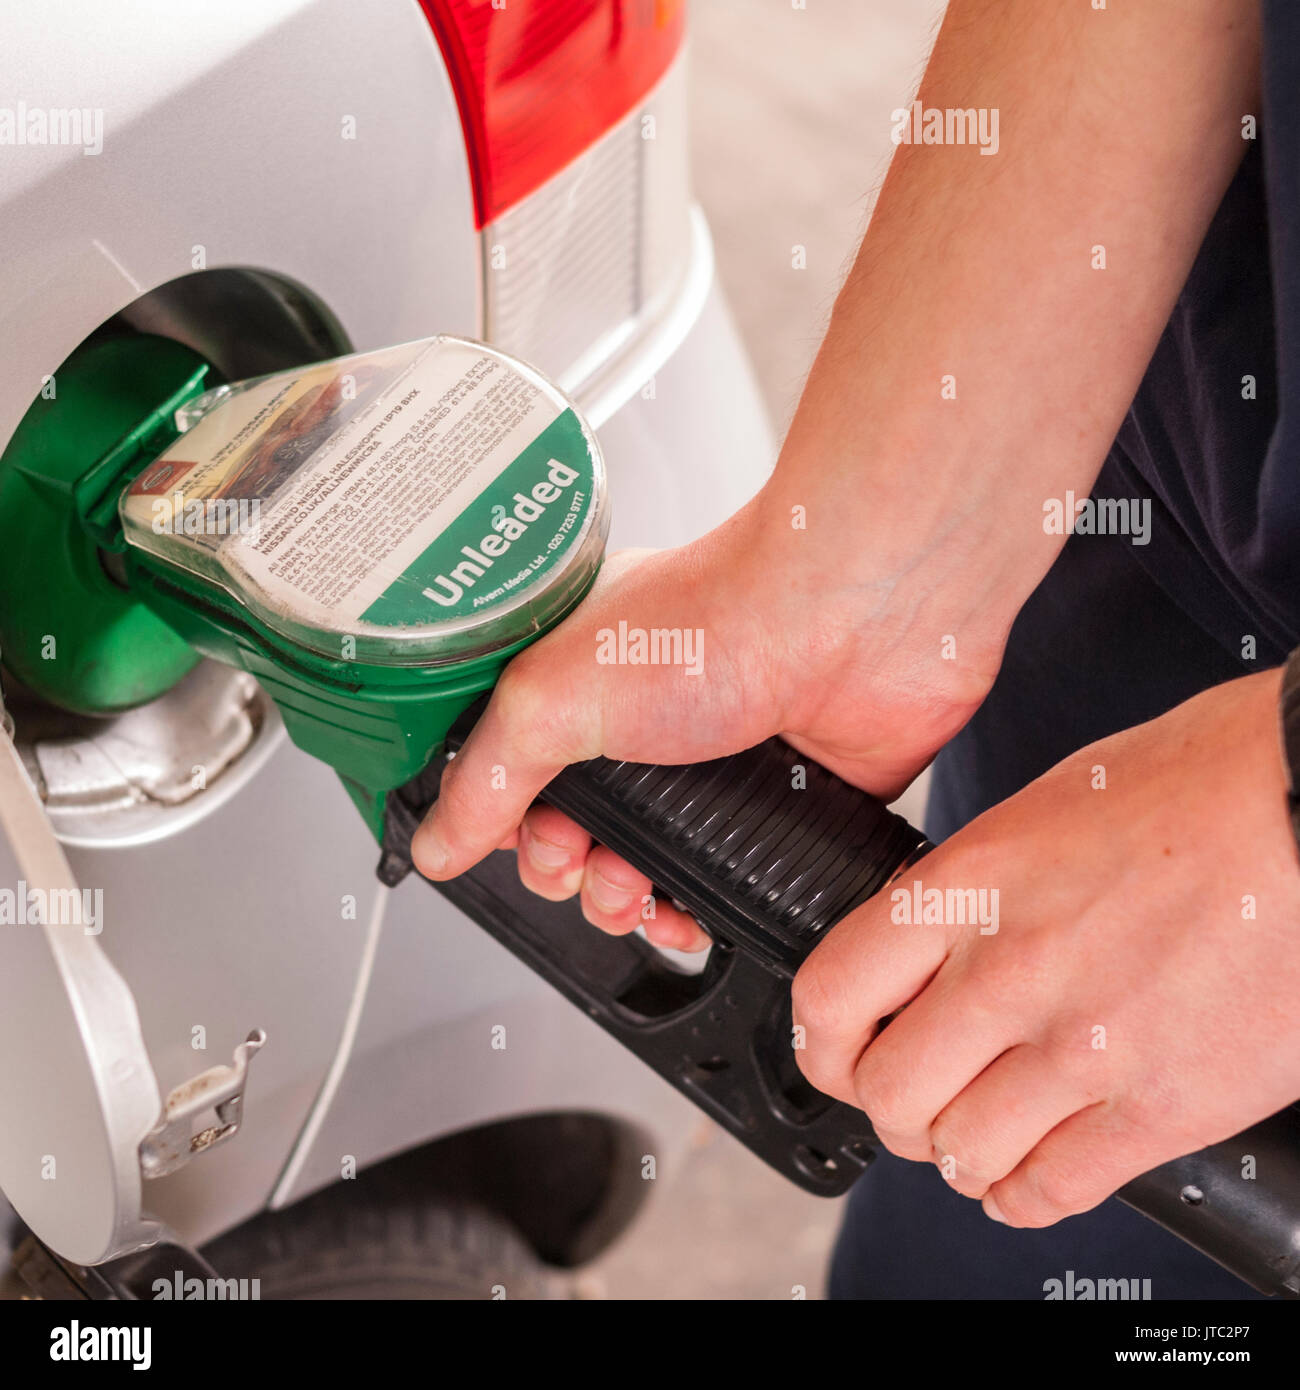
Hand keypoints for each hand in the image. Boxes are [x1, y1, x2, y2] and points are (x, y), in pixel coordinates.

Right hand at [411, 504, 994, 950]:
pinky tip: (689, 913)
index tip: (510, 840)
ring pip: (644, 863)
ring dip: (625, 901)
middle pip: (573, 827)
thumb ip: (487, 774)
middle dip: (564, 870)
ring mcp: (707, 762)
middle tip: (577, 865)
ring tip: (632, 898)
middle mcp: (638, 720)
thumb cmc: (716, 617)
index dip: (500, 821)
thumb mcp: (555, 695)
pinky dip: (698, 909)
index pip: (508, 769)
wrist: (850, 619)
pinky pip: (720, 880)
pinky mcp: (770, 798)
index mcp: (574, 680)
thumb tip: (437, 839)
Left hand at [792, 668, 1299, 1225]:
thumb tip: (932, 947)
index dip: (822, 1041)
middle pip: (889, 1094)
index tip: (838, 1052)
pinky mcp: (1163, 1105)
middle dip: (893, 1107)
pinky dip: (1023, 1194)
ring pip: (962, 1152)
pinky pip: (1054, 1188)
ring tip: (976, 1132)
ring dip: (957, 1153)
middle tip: (916, 1096)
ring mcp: (1085, 1046)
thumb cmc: (1196, 786)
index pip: (832, 992)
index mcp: (970, 885)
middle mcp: (1012, 970)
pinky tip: (1026, 1173)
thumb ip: (973, 890)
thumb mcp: (1042, 809)